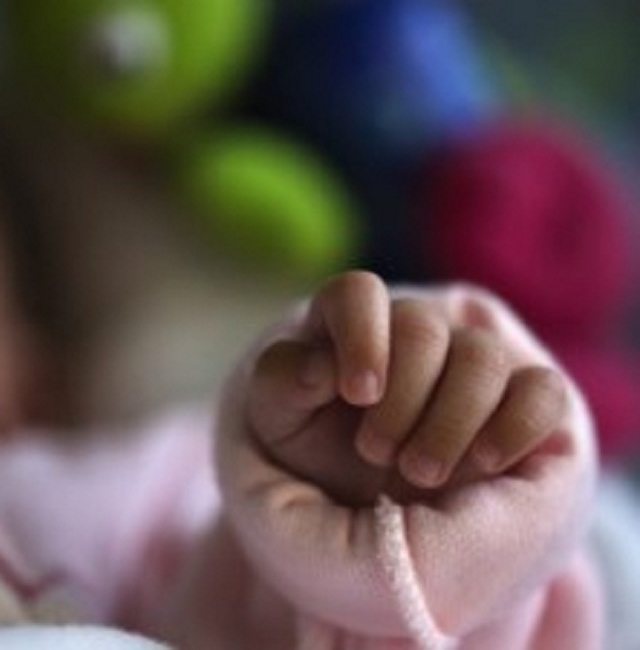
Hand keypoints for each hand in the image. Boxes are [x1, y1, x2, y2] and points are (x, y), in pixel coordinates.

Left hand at [246, 271, 567, 505]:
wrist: (359, 493)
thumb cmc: (312, 444)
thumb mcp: (278, 419)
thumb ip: (282, 382)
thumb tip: (317, 367)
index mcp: (350, 319)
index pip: (358, 293)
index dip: (362, 337)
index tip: (358, 394)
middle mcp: (415, 327)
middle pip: (422, 327)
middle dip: (402, 397)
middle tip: (376, 453)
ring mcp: (473, 357)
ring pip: (482, 358)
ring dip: (450, 422)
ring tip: (418, 473)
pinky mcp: (523, 395)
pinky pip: (543, 392)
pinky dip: (515, 428)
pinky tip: (483, 464)